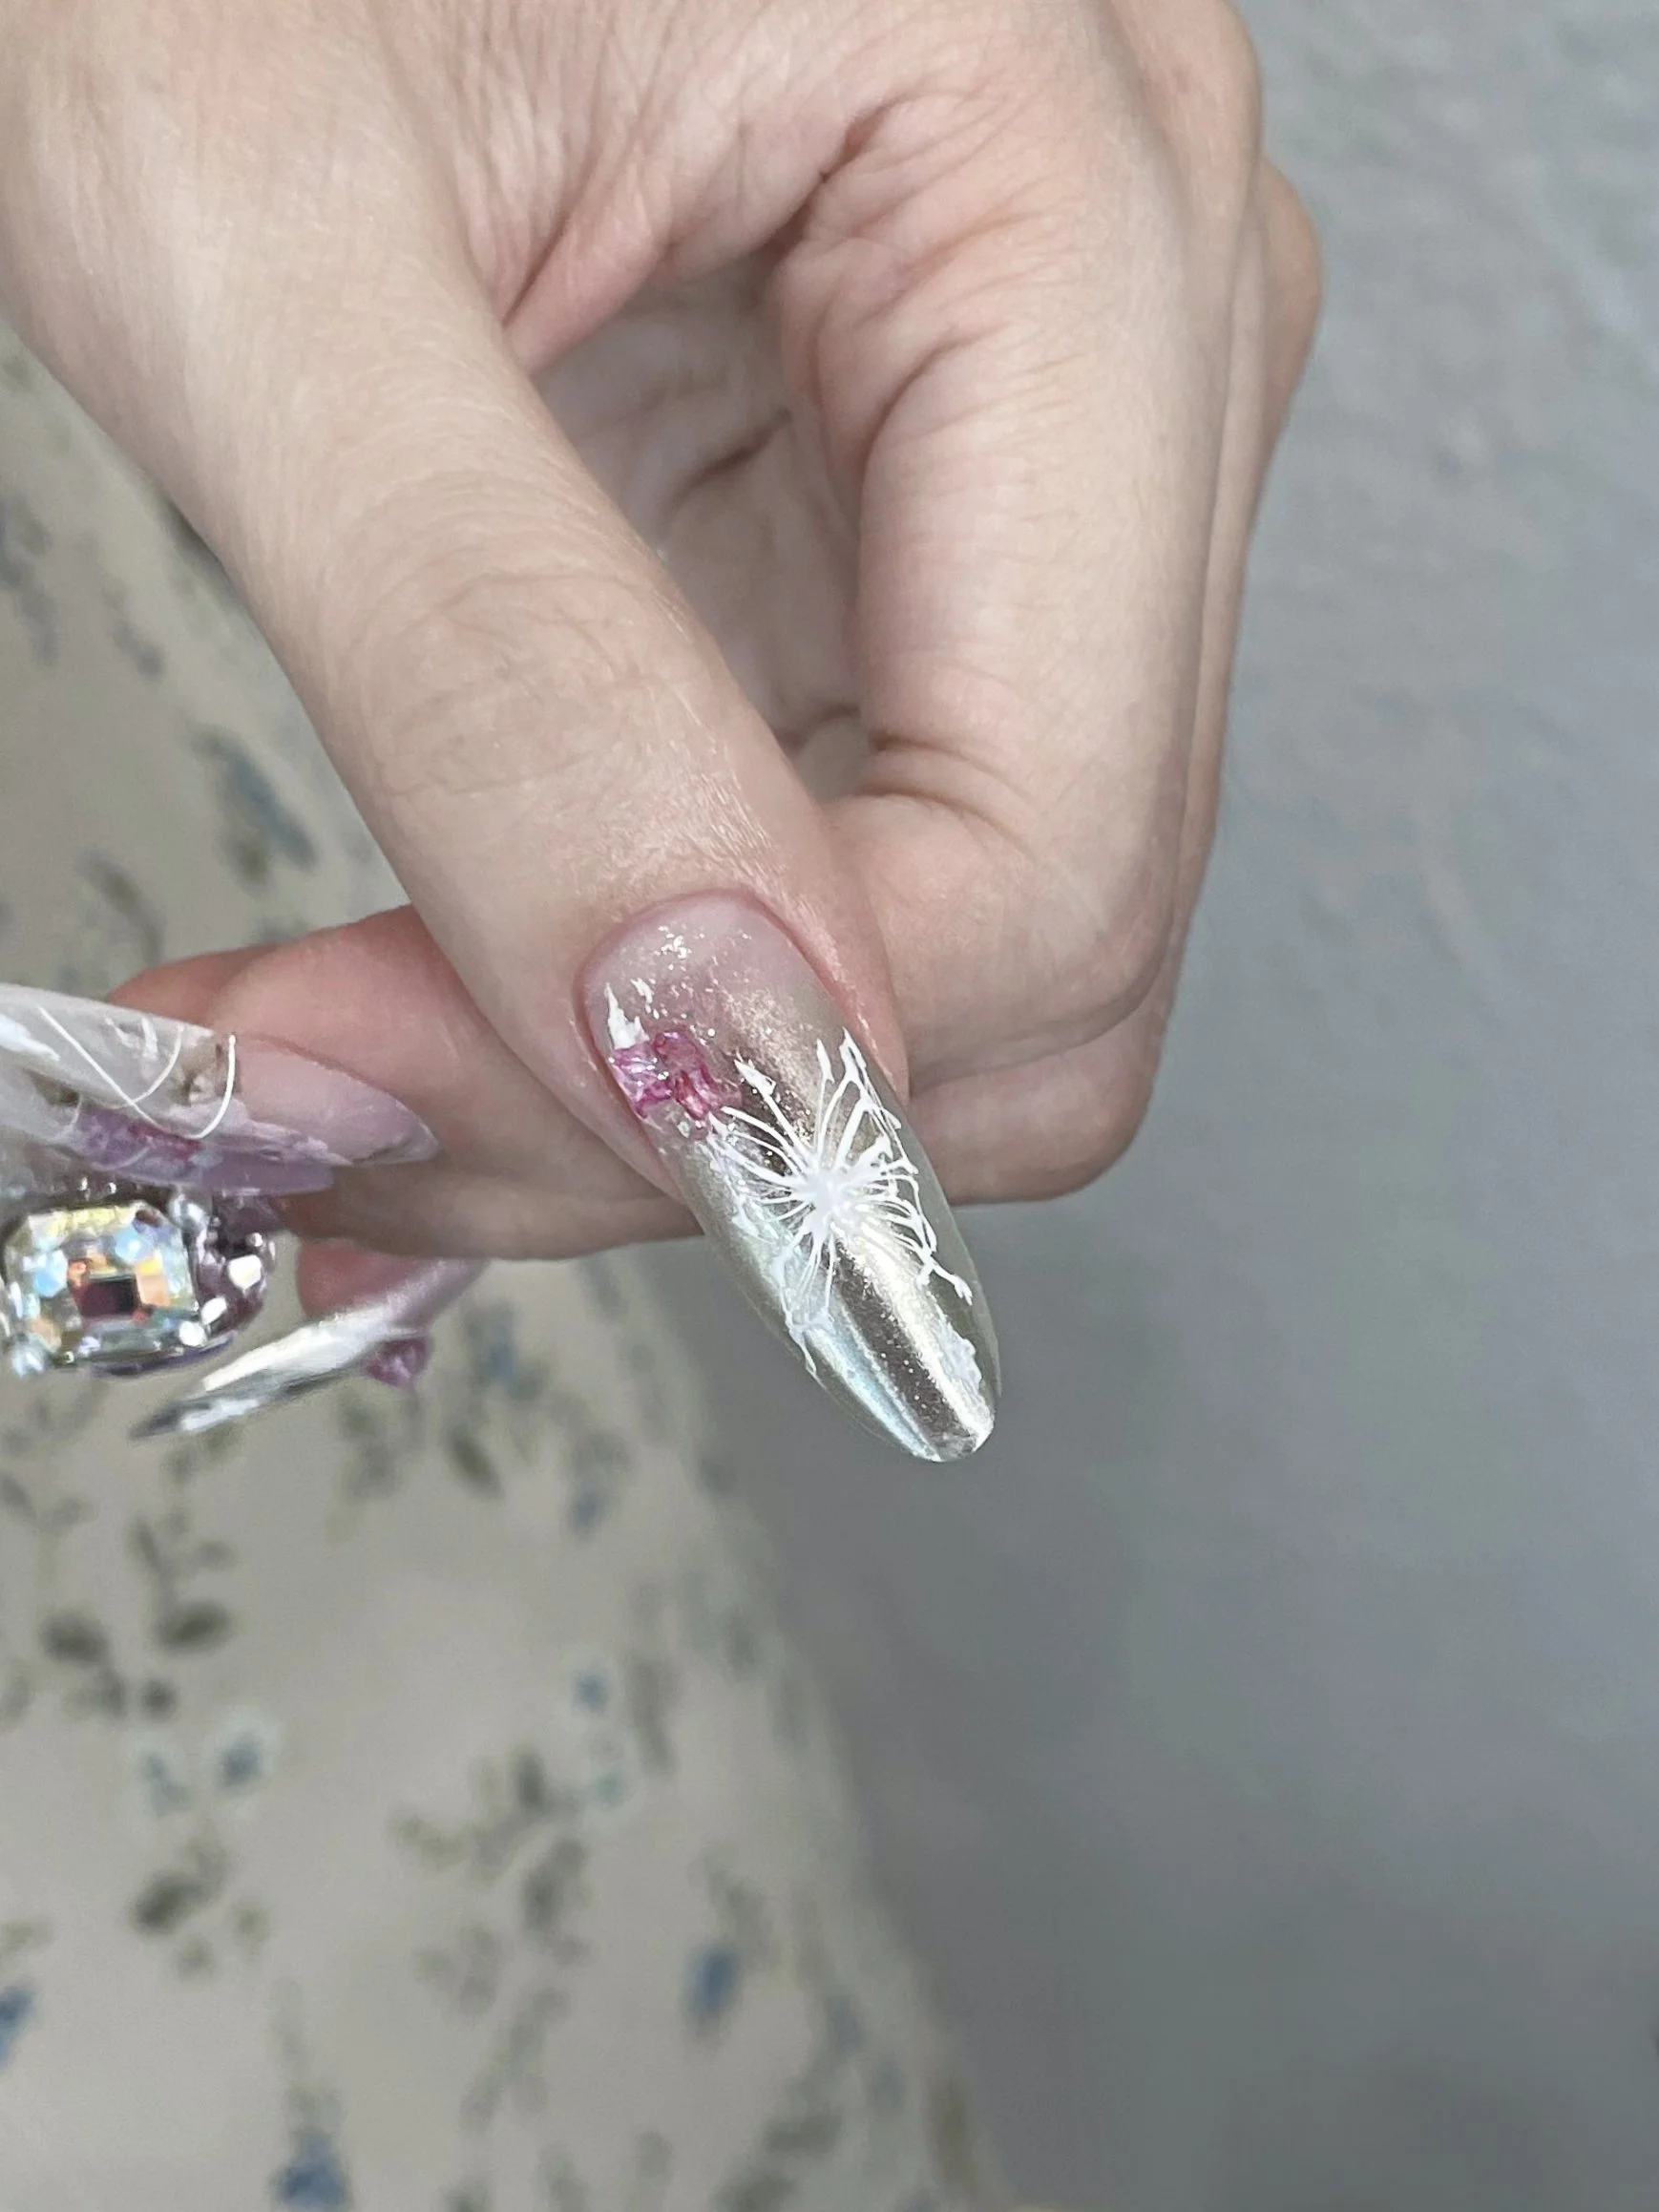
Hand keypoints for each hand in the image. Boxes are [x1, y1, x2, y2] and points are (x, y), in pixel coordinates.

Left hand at [0, 0, 1316, 1444]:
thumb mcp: (264, 227)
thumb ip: (496, 649)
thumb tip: (703, 1027)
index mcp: (1062, 200)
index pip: (1051, 851)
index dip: (747, 1068)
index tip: (405, 1089)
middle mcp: (1111, 338)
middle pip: (1037, 942)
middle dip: (695, 1105)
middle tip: (357, 1099)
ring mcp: (1012, 457)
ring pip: (961, 949)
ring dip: (666, 1071)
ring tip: (355, 1036)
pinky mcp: (880, 532)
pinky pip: (854, 863)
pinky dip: (652, 972)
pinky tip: (451, 963)